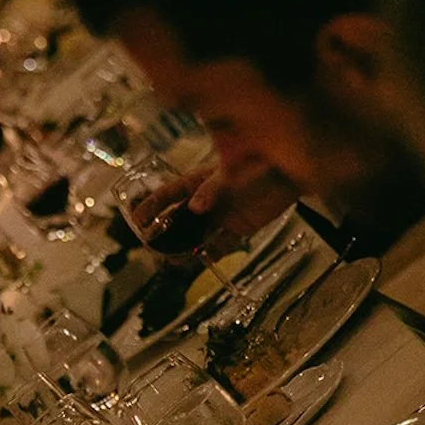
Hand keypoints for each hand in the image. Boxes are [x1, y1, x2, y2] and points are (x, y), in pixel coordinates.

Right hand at [132, 164, 297, 252]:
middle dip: (164, 234)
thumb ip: (212, 190)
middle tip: (151, 248)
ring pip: (195, 235)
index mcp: (198, 182)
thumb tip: (195, 207)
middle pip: (178, 219)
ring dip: (184, 248)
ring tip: (172, 261)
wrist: (288, 174)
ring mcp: (219, 215)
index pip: (168, 194)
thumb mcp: (231, 174)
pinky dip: (210, 254)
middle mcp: (205, 200)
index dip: (151, 207)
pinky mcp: (236, 228)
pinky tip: (199, 261)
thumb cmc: (258, 164)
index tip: (136, 220)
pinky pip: (219, 244)